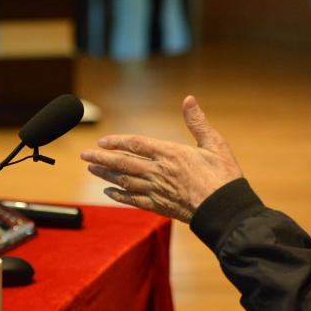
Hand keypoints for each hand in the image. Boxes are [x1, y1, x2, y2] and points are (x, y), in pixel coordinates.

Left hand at [80, 96, 242, 222]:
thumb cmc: (224, 177)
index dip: (117, 142)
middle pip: (124, 163)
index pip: (137, 144)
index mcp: (171, 154)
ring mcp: (157, 191)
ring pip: (125, 181)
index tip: (102, 142)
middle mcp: (159, 172)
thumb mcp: (214, 144)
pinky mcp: (159, 207)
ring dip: (106, 175)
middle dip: (102, 159)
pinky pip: (133, 201)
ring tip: (92, 170)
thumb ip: (197, 122)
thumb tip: (189, 99)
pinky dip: (119, 196)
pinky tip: (109, 193)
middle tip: (84, 156)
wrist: (225, 211)